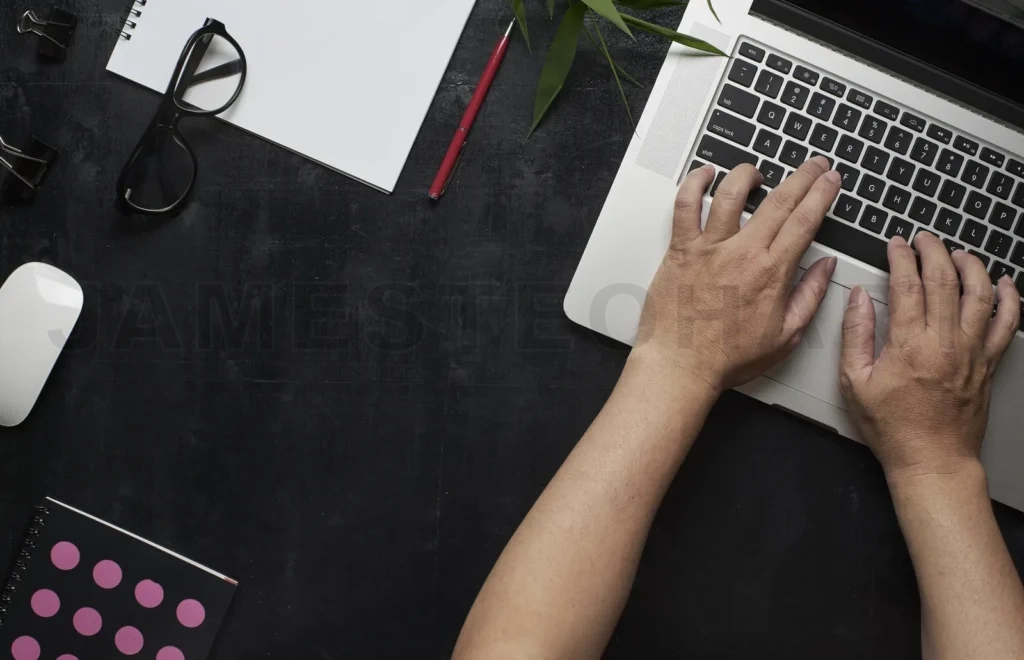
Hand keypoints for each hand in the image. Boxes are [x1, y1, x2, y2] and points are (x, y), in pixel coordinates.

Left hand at [634, 156, 840, 392]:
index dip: (822, 194)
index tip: (830, 180)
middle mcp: (741, 254)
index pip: (805, 221)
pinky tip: (705, 174)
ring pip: (731, 194)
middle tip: (813, 165)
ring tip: (758, 172)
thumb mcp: (785, 336)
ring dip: (748, 174)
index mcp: (771, 273)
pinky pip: (685, 206)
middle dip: (802, 176)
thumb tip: (826, 267)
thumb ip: (810, 296)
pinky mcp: (680, 250)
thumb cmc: (727, 358)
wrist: (681, 366)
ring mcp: (709, 249)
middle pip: (778, 201)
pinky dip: (694, 184)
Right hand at [839, 233, 1020, 477]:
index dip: (901, 257)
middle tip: (925, 240)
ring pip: (980, 293)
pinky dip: (1010, 299)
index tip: (896, 245)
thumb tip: (858, 299)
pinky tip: (1005, 284)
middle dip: (934, 251)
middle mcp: (945, 342)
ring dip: (971, 266)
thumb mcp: (854, 382)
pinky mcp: (988, 363)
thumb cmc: (892, 427)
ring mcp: (972, 351)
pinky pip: (1007, 324)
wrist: (932, 460)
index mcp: (908, 344)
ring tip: (959, 254)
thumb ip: (855, 335)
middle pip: (945, 279)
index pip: (907, 284)